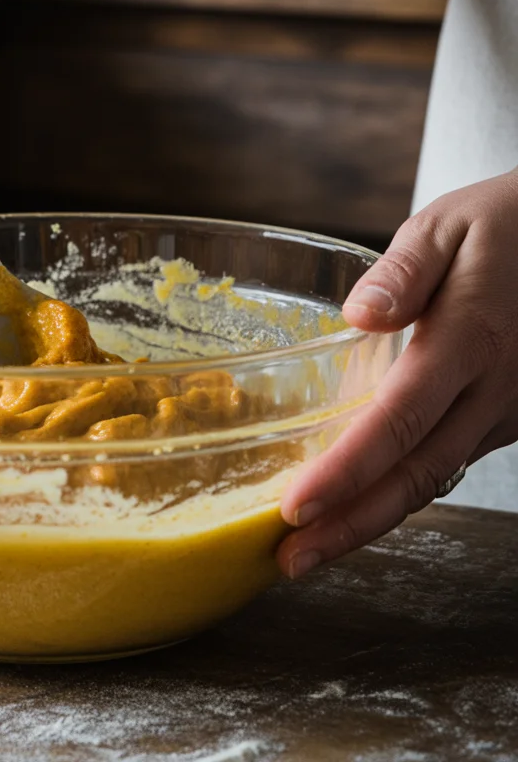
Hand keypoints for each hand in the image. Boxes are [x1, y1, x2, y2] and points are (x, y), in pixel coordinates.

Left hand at [277, 169, 517, 578]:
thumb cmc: (506, 223)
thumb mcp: (450, 225)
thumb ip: (404, 271)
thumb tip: (358, 315)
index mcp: (472, 340)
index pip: (399, 422)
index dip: (347, 472)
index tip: (296, 507)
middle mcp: (493, 391)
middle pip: (416, 475)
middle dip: (350, 525)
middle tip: (289, 562)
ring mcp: (506, 411)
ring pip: (434, 479)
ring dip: (372, 519)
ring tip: (311, 549)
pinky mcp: (508, 416)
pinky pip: (449, 463)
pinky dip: (401, 491)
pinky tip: (360, 505)